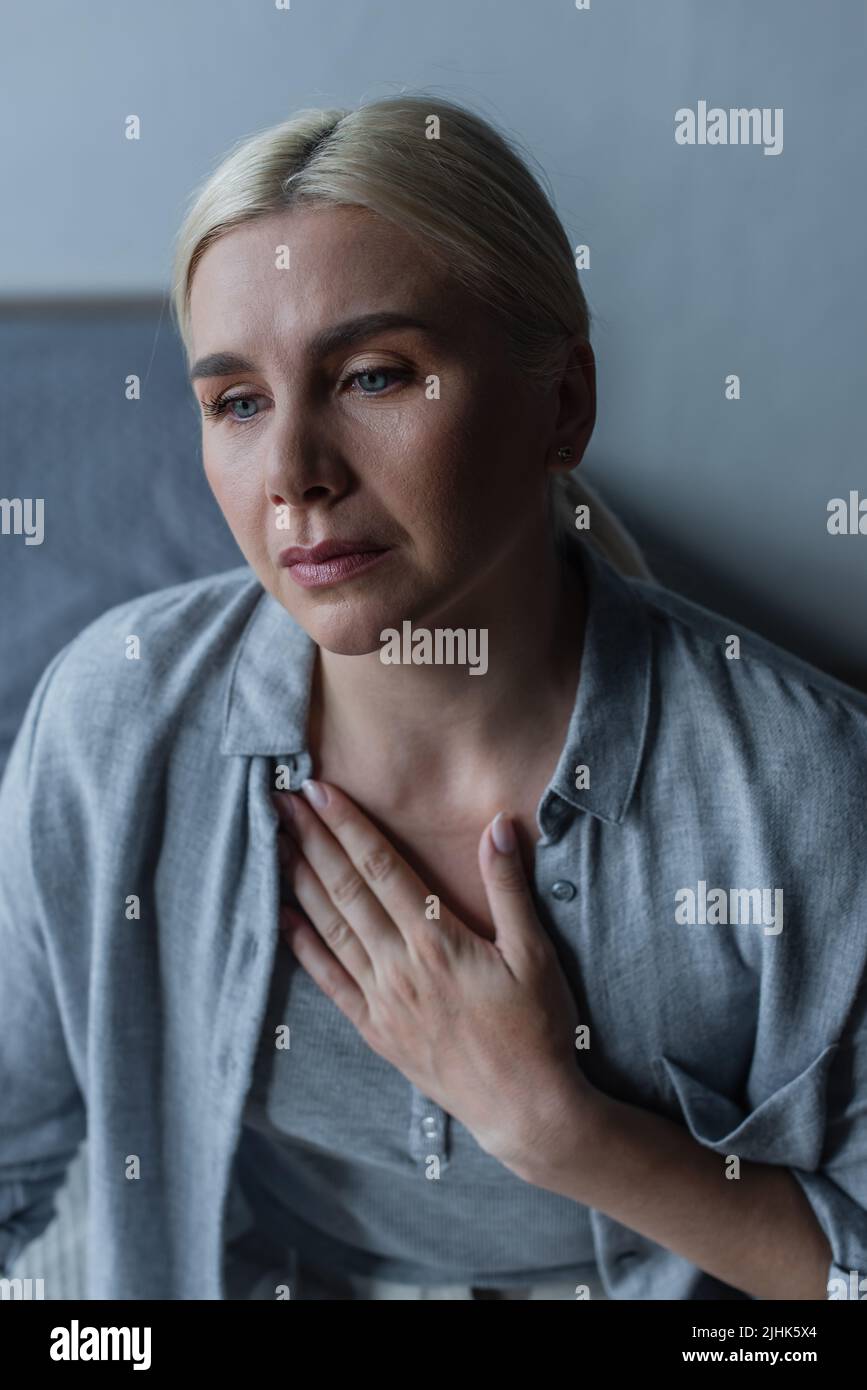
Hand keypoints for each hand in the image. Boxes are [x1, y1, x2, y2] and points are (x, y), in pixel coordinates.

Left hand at [272, 778, 596, 1174]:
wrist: (524, 1110)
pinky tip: (283, 917)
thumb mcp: (535, 953)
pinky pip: (329, 981)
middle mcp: (400, 967)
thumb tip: (497, 825)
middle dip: (311, 840)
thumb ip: (508, 887)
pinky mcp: (376, 1030)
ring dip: (299, 881)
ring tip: (273, 843)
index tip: (320, 790)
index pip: (382, 868)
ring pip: (330, 928)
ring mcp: (382, 1000)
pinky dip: (302, 946)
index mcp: (437, 941)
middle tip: (280, 800)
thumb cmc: (537, 1028)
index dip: (348, 825)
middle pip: (345, 890)